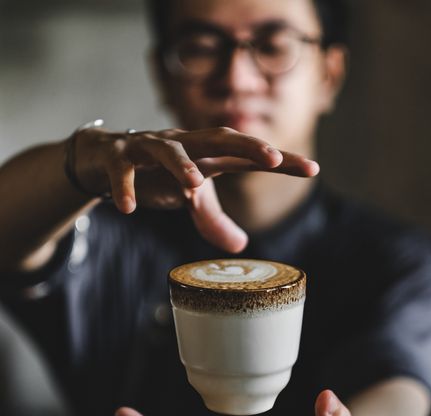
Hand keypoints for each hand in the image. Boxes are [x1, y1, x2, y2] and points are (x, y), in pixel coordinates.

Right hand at [73, 126, 318, 252]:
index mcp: (206, 155)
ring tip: (193, 185)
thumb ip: (214, 220)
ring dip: (181, 164)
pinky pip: (122, 169)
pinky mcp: (118, 155)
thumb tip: (242, 247)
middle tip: (273, 159)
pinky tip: (129, 208)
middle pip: (220, 138)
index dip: (280, 160)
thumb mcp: (189, 200)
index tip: (313, 169)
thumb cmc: (157, 175)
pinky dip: (124, 186)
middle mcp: (184, 144)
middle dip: (248, 145)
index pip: (249, 155)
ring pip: (168, 148)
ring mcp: (150, 146)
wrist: (104, 159)